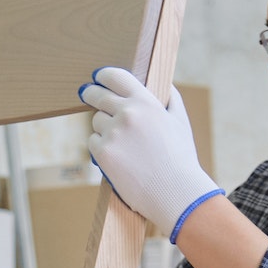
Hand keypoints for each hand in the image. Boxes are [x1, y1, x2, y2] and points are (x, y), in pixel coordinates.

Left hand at [78, 67, 221, 241]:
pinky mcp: (103, 153)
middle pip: (97, 96)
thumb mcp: (180, 122)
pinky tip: (117, 158)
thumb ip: (170, 99)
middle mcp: (127, 113)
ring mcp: (113, 133)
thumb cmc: (180, 158)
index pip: (116, 77)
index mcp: (145, 102)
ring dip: (103, 128)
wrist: (175, 192)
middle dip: (90, 93)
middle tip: (86, 93)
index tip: (98, 77)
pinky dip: (101, 148)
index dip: (103, 75)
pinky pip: (93, 142)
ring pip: (96, 121)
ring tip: (122, 144)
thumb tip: (162, 86)